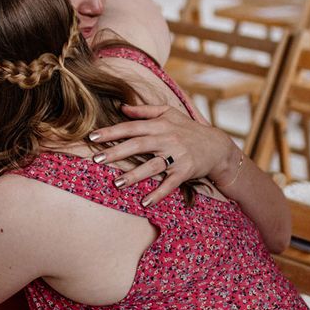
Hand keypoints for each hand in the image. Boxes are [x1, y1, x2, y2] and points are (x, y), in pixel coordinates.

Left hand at [89, 104, 241, 206]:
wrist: (217, 146)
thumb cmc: (188, 128)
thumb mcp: (168, 112)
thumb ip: (144, 110)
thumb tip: (121, 107)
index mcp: (160, 124)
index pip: (131, 127)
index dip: (112, 132)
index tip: (92, 137)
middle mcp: (167, 139)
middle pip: (138, 145)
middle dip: (116, 152)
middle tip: (97, 159)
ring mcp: (177, 156)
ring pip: (152, 166)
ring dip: (134, 175)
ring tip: (117, 183)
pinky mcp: (185, 171)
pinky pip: (170, 184)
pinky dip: (158, 193)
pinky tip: (145, 202)